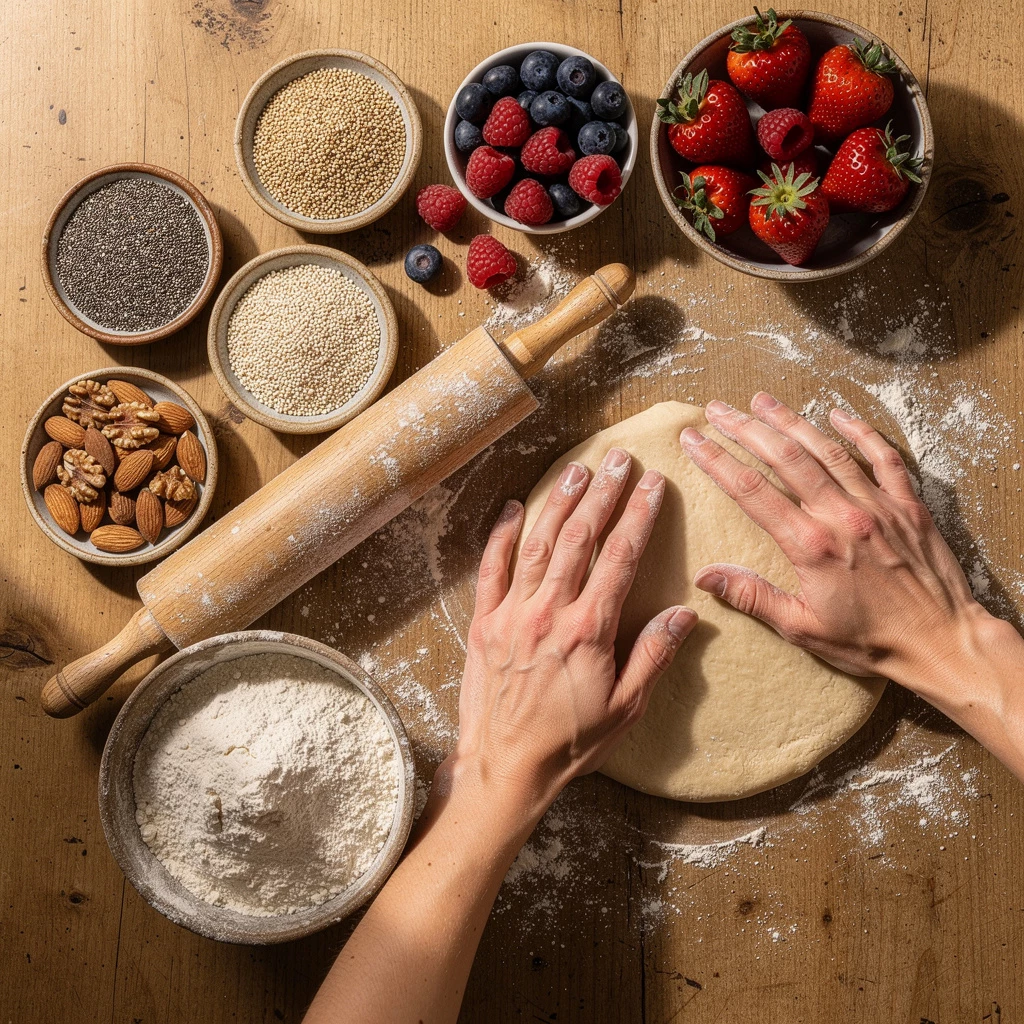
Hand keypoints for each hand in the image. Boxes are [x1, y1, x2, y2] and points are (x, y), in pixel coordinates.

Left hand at [448, 449, 696, 815]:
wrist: (504, 768)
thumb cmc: (569, 743)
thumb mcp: (625, 709)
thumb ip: (653, 657)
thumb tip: (685, 615)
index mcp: (588, 630)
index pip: (620, 557)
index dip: (639, 515)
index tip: (653, 484)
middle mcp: (549, 613)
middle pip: (580, 538)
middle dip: (603, 494)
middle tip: (619, 460)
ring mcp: (512, 615)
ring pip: (539, 544)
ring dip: (561, 503)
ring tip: (580, 470)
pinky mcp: (484, 624)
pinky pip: (491, 569)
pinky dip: (503, 535)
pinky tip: (517, 507)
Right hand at [679, 393, 996, 699]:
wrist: (944, 645)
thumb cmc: (873, 643)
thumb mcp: (803, 629)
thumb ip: (753, 597)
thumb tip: (706, 576)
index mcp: (811, 546)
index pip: (752, 491)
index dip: (717, 461)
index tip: (693, 440)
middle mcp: (842, 516)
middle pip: (785, 458)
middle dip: (745, 428)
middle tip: (717, 409)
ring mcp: (878, 506)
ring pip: (827, 450)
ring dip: (791, 421)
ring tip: (761, 400)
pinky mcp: (908, 506)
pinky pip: (883, 457)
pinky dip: (860, 432)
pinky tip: (837, 414)